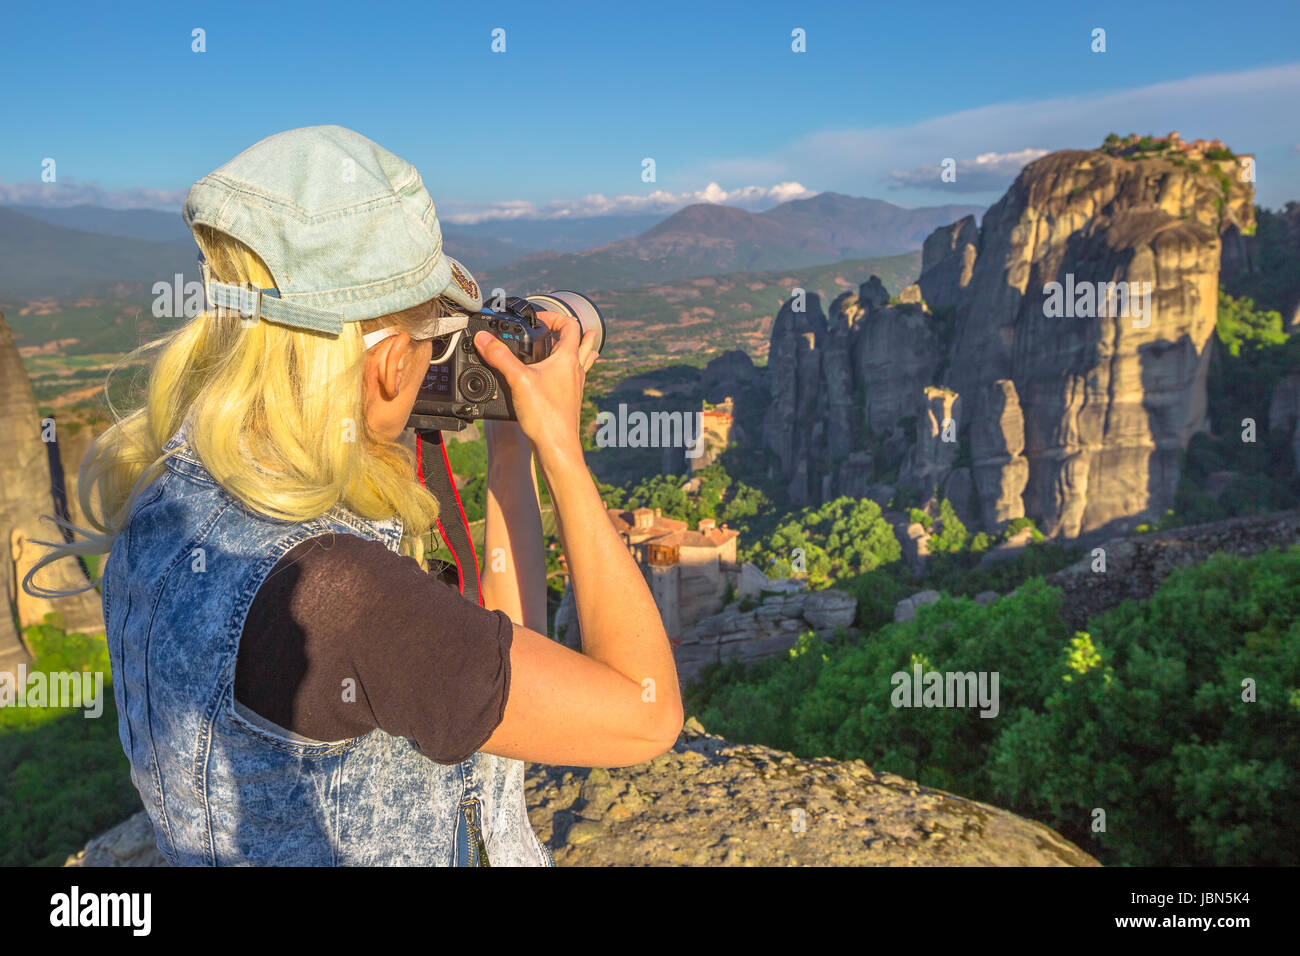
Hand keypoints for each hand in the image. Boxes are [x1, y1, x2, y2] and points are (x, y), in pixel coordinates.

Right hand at [473, 311, 598, 458]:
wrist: (557, 448)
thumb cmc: (546, 416)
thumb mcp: (518, 380)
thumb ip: (500, 357)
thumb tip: (484, 339)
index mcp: (568, 359)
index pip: (571, 325)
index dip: (554, 316)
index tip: (537, 319)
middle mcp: (576, 371)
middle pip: (582, 341)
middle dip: (569, 331)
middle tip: (558, 326)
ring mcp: (575, 386)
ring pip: (581, 360)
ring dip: (576, 349)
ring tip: (572, 343)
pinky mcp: (569, 401)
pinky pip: (573, 378)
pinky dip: (567, 370)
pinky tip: (557, 377)